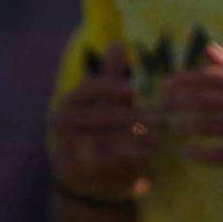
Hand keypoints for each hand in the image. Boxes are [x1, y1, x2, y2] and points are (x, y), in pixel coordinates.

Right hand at [52, 46, 150, 195]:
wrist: (93, 178)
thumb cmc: (106, 131)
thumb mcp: (109, 102)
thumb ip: (113, 76)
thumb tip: (118, 43)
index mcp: (70, 101)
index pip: (89, 88)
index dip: (112, 87)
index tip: (134, 90)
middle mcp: (62, 122)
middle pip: (100, 115)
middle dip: (133, 116)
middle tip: (160, 117)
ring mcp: (66, 145)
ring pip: (104, 137)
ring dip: (136, 135)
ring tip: (158, 134)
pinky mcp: (77, 168)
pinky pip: (106, 158)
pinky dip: (131, 154)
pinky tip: (149, 152)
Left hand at [164, 46, 222, 166]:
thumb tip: (206, 48)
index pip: (207, 76)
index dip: (181, 80)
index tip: (165, 85)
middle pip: (199, 100)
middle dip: (173, 103)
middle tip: (157, 108)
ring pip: (202, 126)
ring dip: (181, 128)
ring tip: (172, 130)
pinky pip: (215, 153)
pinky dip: (198, 153)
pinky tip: (189, 153)